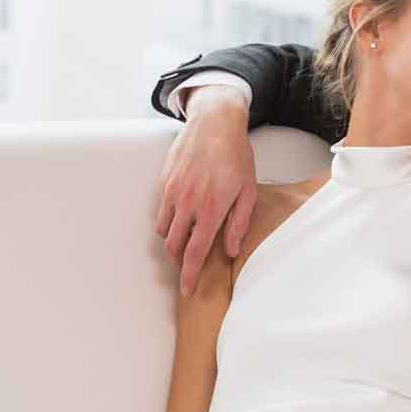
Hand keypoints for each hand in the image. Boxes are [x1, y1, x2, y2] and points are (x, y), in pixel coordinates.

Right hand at [157, 88, 256, 295]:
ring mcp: (173, 192)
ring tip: (186, 240)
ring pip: (164, 231)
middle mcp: (188, 203)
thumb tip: (230, 251)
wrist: (215, 122)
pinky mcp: (165, 182)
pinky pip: (162, 211)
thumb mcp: (248, 190)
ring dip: (173, 242)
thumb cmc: (236, 155)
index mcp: (211, 208)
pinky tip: (182, 217)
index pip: (195, 252)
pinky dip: (169, 221)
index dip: (189, 275)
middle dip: (179, 261)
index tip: (187, 290)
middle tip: (188, 265)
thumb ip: (239, 223)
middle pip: (174, 246)